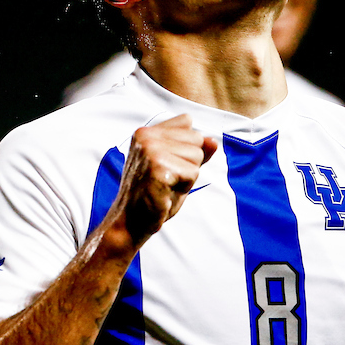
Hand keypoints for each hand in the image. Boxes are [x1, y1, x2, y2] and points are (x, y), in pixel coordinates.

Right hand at [112, 114, 217, 249]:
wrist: (130, 221)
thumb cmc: (152, 194)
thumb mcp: (175, 166)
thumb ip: (193, 150)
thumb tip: (213, 141)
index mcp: (146, 132)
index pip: (187, 122)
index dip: (186, 147)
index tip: (165, 165)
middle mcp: (146, 136)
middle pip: (196, 139)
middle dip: (189, 163)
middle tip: (166, 179)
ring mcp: (150, 150)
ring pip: (197, 156)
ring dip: (187, 176)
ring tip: (166, 186)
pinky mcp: (158, 167)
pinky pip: (193, 172)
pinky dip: (184, 187)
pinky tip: (164, 193)